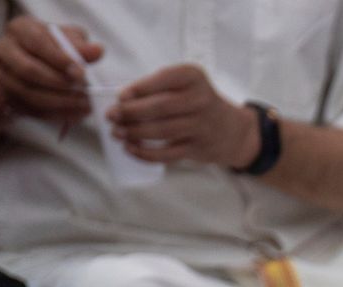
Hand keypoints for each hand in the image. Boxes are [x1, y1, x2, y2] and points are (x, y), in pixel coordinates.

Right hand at [0, 16, 100, 123]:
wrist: (29, 63)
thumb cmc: (52, 46)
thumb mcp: (67, 38)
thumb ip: (80, 45)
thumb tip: (97, 51)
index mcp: (20, 28)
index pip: (38, 42)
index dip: (61, 59)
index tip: (82, 73)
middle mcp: (4, 49)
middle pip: (29, 70)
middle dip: (60, 85)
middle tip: (85, 94)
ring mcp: (0, 74)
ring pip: (28, 93)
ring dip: (59, 103)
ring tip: (84, 106)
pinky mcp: (5, 96)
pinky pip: (29, 109)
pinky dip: (54, 114)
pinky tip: (74, 114)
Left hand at [107, 64, 257, 167]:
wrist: (231, 130)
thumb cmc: (197, 102)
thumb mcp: (185, 84)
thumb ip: (159, 87)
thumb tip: (122, 100)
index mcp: (194, 77)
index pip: (163, 80)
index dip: (139, 89)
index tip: (120, 96)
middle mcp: (201, 100)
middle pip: (160, 107)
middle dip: (131, 112)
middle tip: (111, 116)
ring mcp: (201, 126)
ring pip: (161, 131)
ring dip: (134, 132)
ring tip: (117, 132)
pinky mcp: (198, 149)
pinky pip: (167, 154)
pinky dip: (146, 153)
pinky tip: (131, 149)